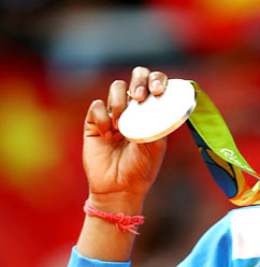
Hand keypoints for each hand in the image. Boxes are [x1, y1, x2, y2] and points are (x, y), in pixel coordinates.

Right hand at [82, 66, 168, 208]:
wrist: (118, 189)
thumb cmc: (140, 170)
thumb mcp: (155, 148)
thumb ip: (156, 125)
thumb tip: (156, 105)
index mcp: (153, 114)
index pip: (156, 85)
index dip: (157, 80)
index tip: (157, 91)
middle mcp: (135, 110)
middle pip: (136, 77)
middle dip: (139, 81)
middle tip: (139, 97)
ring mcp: (114, 114)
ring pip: (117, 89)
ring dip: (121, 103)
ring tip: (122, 126)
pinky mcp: (94, 122)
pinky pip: (97, 106)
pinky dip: (103, 117)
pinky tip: (108, 135)